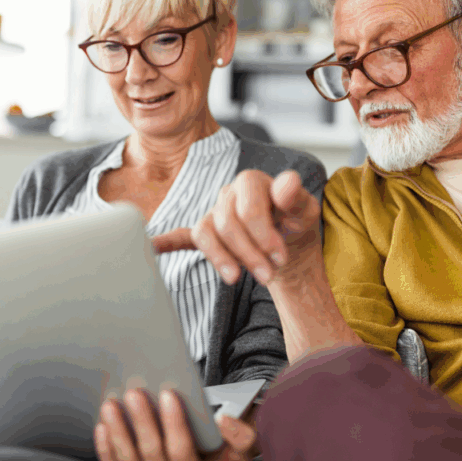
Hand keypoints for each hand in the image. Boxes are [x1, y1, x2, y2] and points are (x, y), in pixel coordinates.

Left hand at [94, 388, 255, 460]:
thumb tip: (225, 420)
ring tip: (111, 405)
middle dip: (142, 422)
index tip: (168, 393)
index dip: (174, 424)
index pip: (183, 451)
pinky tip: (103, 426)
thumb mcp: (242, 451)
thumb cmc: (225, 456)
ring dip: (119, 432)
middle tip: (134, 393)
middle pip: (153, 453)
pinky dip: (107, 449)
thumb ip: (242, 435)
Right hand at [152, 170, 320, 287]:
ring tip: (236, 278)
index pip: (247, 208)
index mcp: (251, 182)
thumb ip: (297, 197)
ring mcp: (214, 214)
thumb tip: (287, 182)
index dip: (263, 235)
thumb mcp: (307, 212)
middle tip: (268, 276)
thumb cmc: (296, 224)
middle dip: (248, 253)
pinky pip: (182, 236)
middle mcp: (228, 195)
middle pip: (226, 224)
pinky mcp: (207, 234)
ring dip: (221, 258)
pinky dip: (167, 242)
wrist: (289, 244)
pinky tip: (154, 247)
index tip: (279, 257)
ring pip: (205, 233)